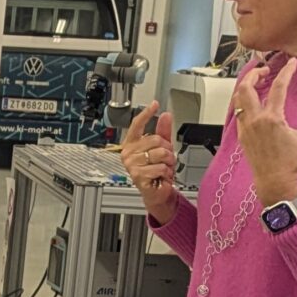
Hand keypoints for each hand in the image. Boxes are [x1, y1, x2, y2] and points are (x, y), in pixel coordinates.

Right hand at [114, 101, 181, 224]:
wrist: (157, 192)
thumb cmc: (157, 171)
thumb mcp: (162, 149)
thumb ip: (163, 132)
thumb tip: (165, 116)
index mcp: (132, 144)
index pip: (137, 125)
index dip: (146, 114)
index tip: (154, 104)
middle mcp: (129, 153)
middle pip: (155, 140)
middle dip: (167, 150)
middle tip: (164, 159)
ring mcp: (132, 165)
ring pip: (160, 153)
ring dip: (168, 162)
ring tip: (163, 168)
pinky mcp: (138, 175)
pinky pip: (160, 167)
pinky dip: (166, 173)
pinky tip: (160, 177)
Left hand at [234, 57, 296, 207]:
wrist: (274, 181)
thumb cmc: (292, 162)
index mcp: (273, 119)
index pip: (278, 87)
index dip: (286, 71)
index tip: (292, 62)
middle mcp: (255, 120)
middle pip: (246, 87)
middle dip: (254, 73)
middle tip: (266, 70)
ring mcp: (246, 127)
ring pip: (238, 98)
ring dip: (247, 86)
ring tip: (259, 82)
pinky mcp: (241, 134)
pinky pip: (238, 111)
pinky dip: (244, 101)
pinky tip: (254, 101)